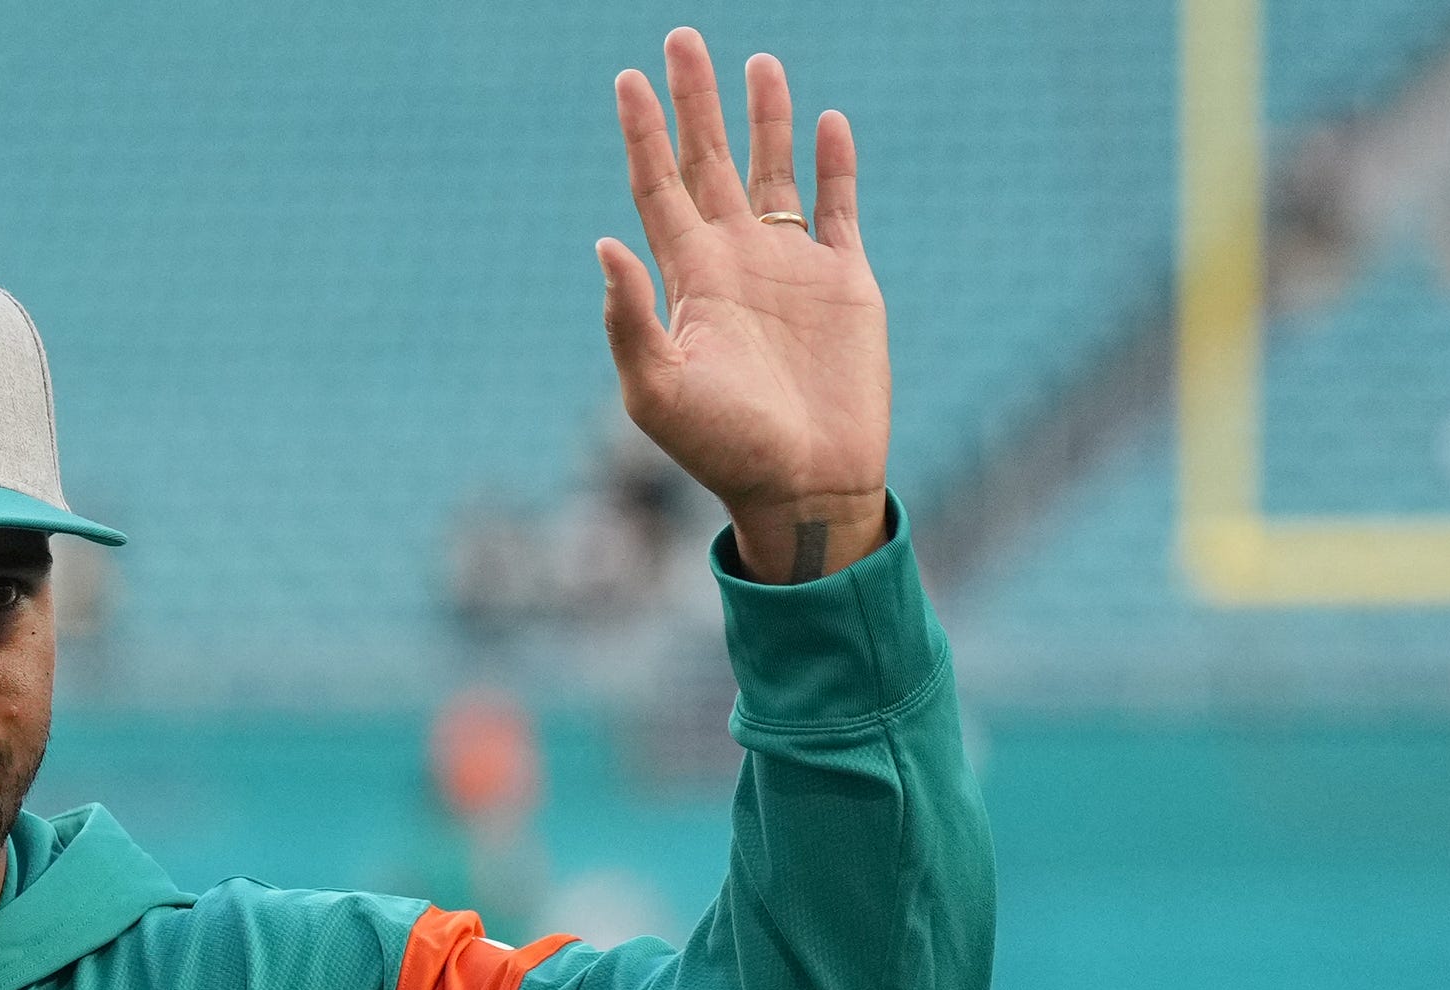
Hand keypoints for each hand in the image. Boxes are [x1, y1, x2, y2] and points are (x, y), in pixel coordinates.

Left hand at [599, 27, 893, 581]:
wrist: (805, 485)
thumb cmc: (724, 451)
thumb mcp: (658, 392)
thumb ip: (630, 320)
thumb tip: (603, 243)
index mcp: (688, 281)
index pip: (656, 189)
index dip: (642, 134)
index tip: (626, 79)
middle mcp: (735, 263)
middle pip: (708, 163)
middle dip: (695, 102)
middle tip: (682, 38)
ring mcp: (791, 268)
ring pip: (773, 173)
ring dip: (764, 119)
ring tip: (758, 62)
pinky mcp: (845, 281)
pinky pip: (838, 208)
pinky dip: (834, 165)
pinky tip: (827, 122)